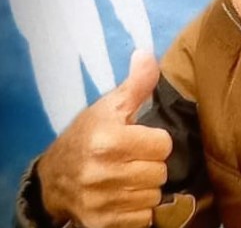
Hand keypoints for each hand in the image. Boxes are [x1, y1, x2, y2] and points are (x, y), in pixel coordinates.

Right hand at [37, 50, 172, 227]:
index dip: (156, 140)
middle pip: (160, 171)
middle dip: (151, 164)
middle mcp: (103, 172)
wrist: (53, 178)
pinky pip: (142, 219)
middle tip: (134, 158)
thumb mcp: (109, 106)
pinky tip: (123, 196)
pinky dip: (137, 210)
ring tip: (128, 176)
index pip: (163, 144)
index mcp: (108, 140)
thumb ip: (135, 84)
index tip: (142, 138)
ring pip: (153, 196)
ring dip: (145, 187)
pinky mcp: (101, 223)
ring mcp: (101, 201)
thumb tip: (148, 54)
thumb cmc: (87, 135)